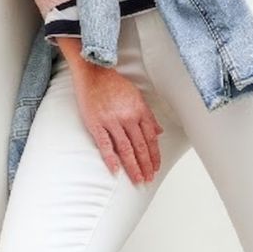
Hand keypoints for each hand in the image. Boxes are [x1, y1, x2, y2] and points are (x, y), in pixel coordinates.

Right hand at [68, 57, 163, 183]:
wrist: (93, 71)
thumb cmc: (114, 84)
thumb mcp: (137, 96)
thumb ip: (148, 116)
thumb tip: (159, 131)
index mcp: (139, 111)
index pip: (151, 139)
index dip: (154, 155)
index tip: (156, 168)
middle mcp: (128, 117)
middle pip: (140, 147)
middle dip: (146, 165)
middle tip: (148, 179)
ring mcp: (112, 121)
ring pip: (126, 149)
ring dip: (133, 166)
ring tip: (137, 179)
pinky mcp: (96, 123)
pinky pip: (105, 144)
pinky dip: (110, 158)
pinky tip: (115, 170)